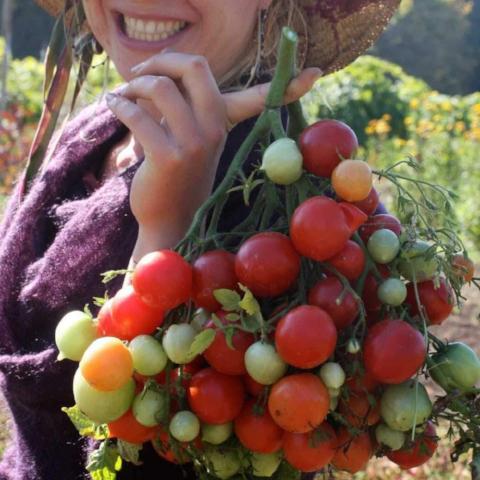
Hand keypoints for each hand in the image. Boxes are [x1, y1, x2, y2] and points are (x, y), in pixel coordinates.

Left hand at [106, 52, 320, 249]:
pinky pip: (138, 114)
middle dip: (162, 59)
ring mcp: (194, 144)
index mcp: (224, 124)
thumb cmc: (177, 176)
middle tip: (143, 71)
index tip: (316, 73)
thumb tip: (158, 74)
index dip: (291, 85)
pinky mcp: (168, 157)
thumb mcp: (191, 141)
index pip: (260, 100)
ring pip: (160, 88)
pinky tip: (112, 105)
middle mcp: (215, 131)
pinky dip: (119, 105)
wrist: (169, 219)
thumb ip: (184, 108)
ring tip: (123, 96)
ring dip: (134, 85)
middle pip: (194, 66)